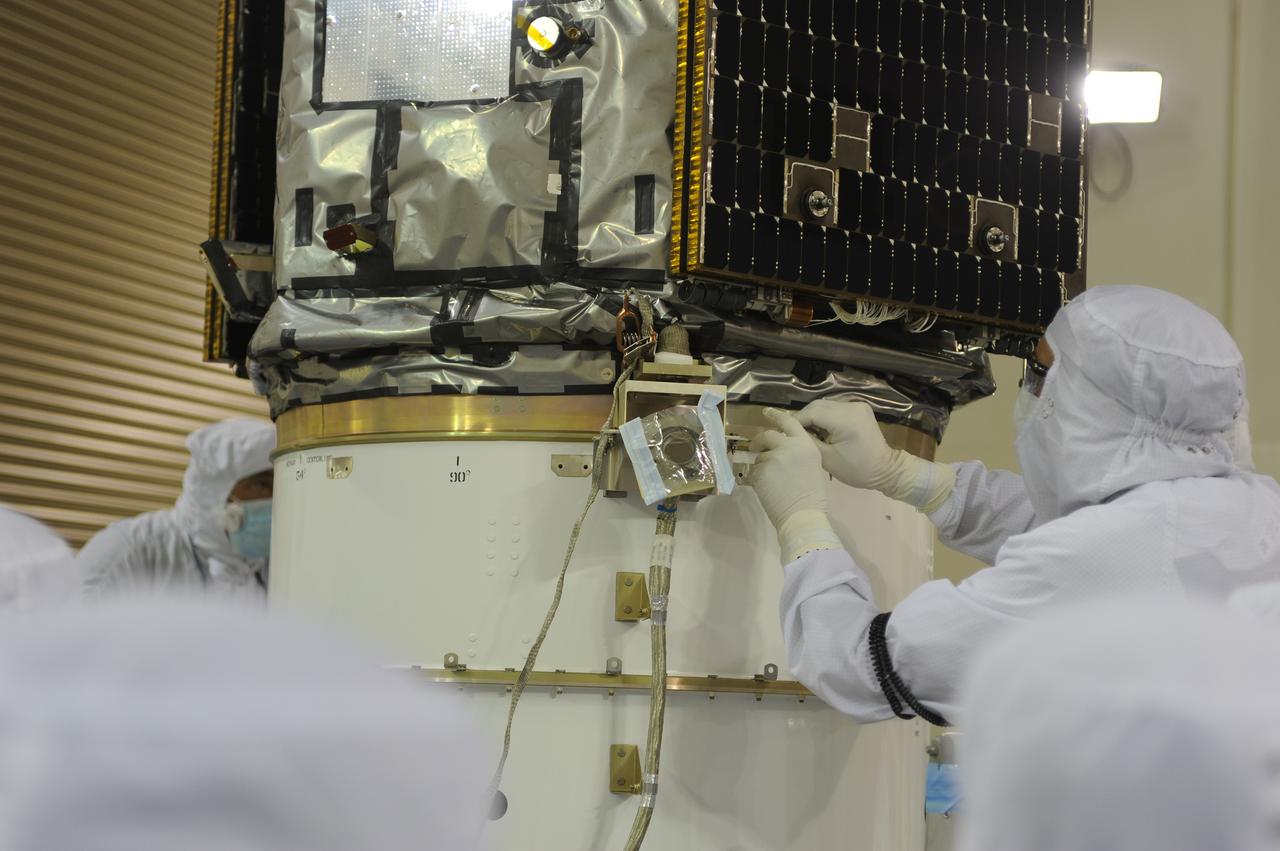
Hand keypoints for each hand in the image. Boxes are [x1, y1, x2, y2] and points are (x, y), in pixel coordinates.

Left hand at [749, 409, 841, 562]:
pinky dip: (756, 481)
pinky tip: (766, 491)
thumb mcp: (811, 466)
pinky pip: (753, 473)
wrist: (803, 515)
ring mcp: (774, 457)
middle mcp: (790, 446)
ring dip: (761, 468)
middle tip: (754, 447)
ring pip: (760, 458)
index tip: (766, 412)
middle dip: (758, 441)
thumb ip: (797, 454)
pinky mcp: (761, 470)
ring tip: (772, 484)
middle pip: (768, 435)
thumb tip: (780, 450)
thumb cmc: (811, 496)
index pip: (789, 422)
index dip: (776, 415)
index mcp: (806, 445)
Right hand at [794, 400, 955, 512]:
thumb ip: (807, 442)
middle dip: (803, 418)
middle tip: (792, 433)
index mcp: (846, 419)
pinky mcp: (859, 408)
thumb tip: (789, 432)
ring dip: (813, 417)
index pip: (811, 413)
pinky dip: (824, 417)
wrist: (885, 470)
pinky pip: (834, 408)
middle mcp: (852, 406)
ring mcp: (857, 405)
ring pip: (824, 405)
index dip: (795, 421)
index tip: (783, 432)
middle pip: (817, 406)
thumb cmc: (856, 470)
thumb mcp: (826, 459)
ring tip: (805, 433)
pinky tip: (820, 429)